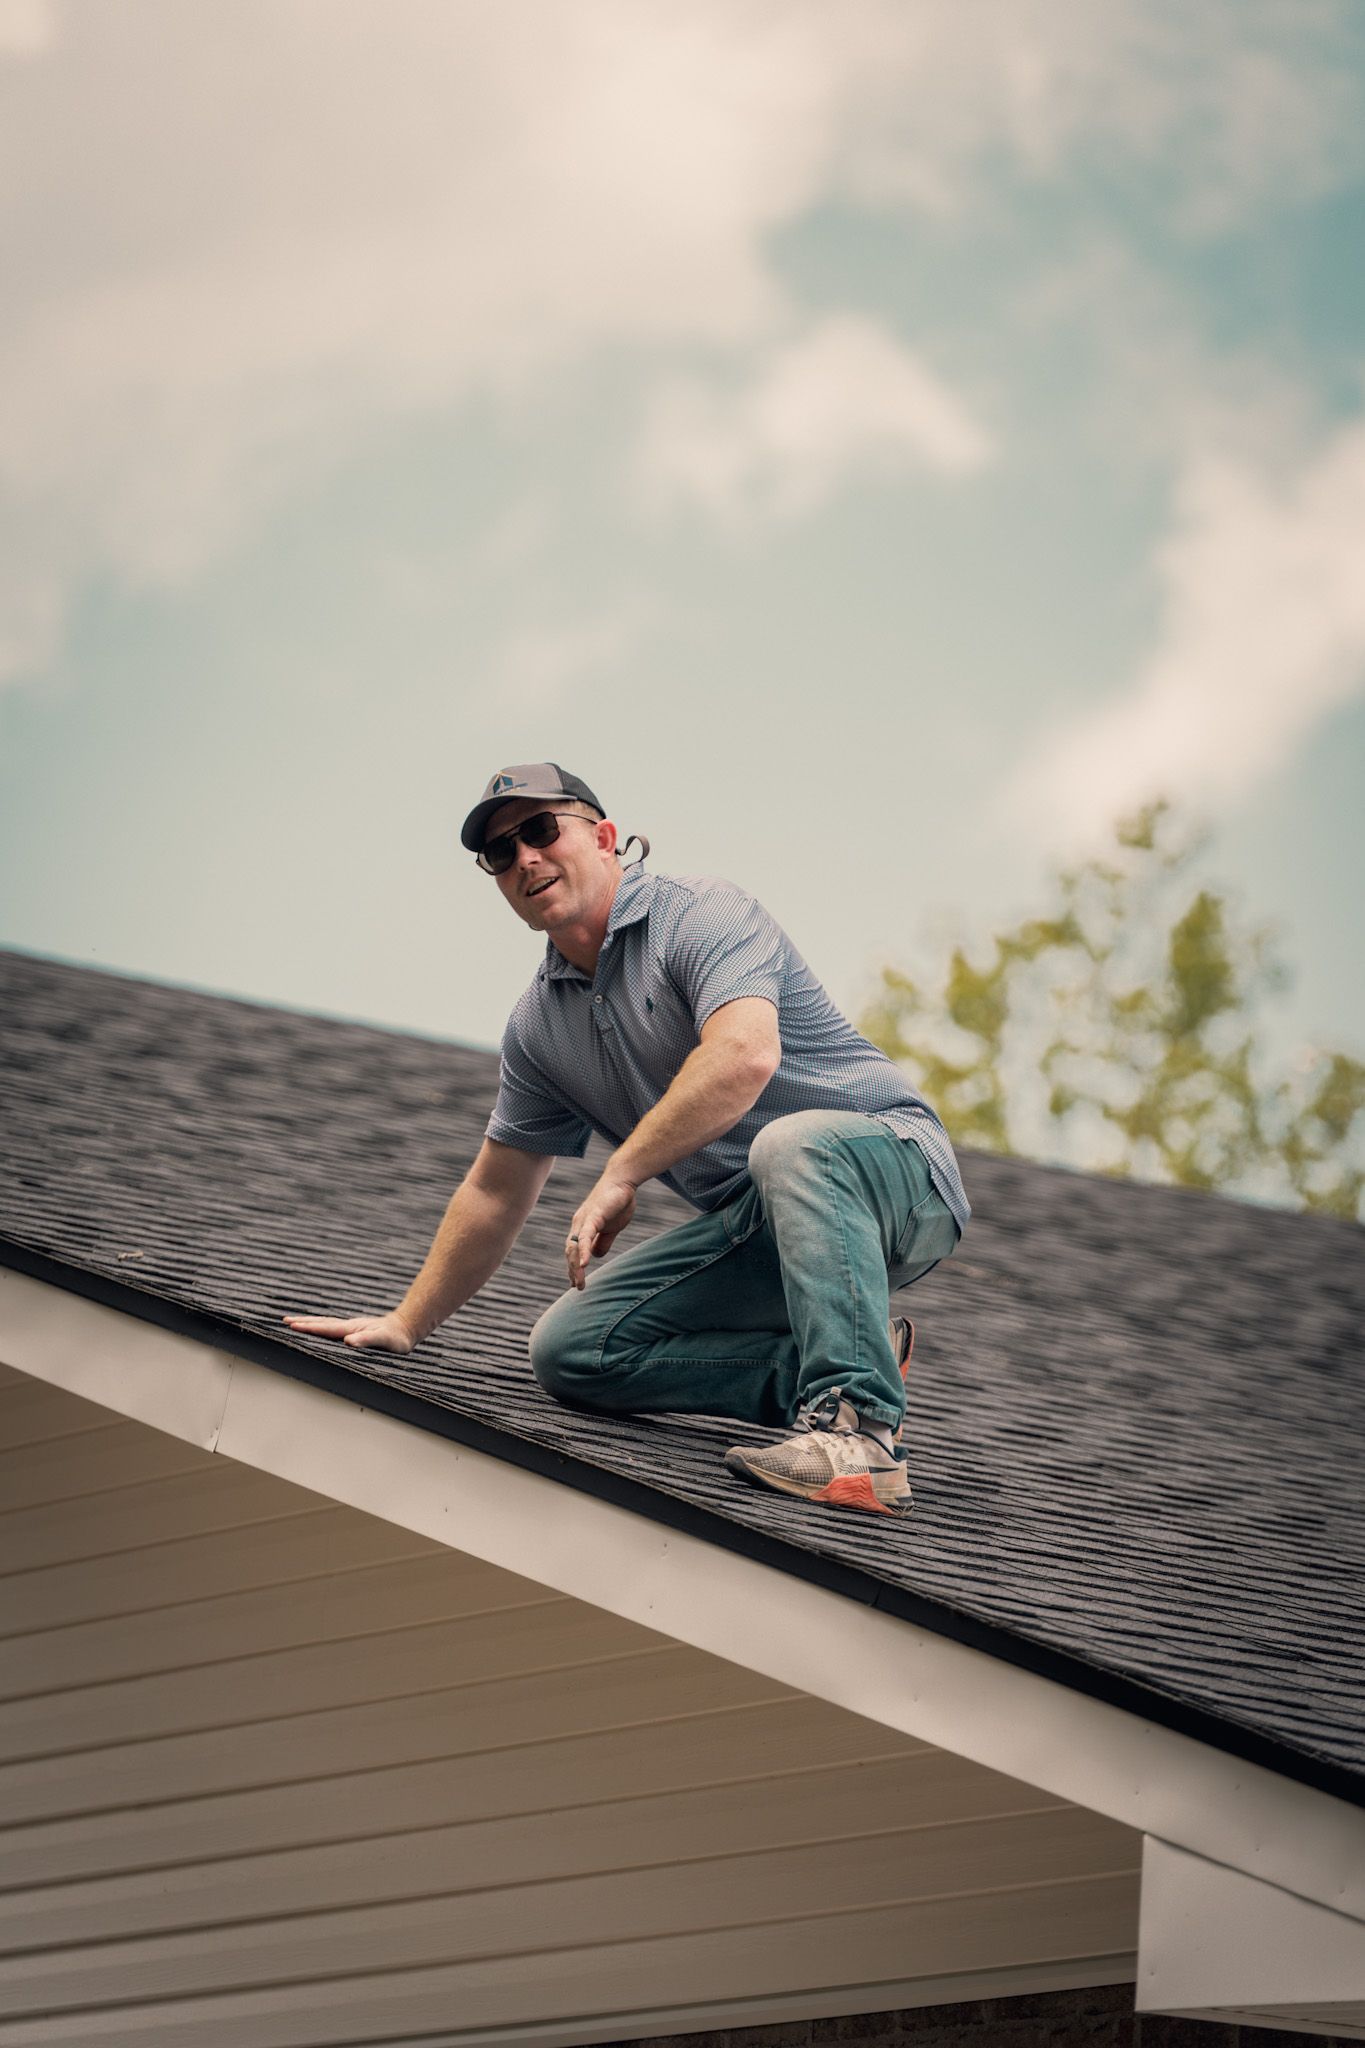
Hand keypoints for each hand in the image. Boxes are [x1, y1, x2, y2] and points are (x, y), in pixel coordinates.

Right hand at [281, 1309, 417, 1353]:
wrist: (407, 1327)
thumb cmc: (397, 1338)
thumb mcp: (384, 1340)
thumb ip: (367, 1340)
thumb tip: (348, 1342)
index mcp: (352, 1329)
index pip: (326, 1328)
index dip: (309, 1328)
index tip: (291, 1325)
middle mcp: (349, 1326)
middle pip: (322, 1323)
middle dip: (303, 1322)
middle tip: (284, 1321)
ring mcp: (352, 1327)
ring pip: (326, 1323)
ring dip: (310, 1322)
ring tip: (294, 1322)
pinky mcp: (355, 1330)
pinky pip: (333, 1327)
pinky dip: (321, 1326)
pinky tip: (319, 1328)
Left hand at [566, 1173, 636, 1288]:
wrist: (622, 1180)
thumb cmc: (617, 1201)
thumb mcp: (611, 1227)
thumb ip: (603, 1241)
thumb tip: (597, 1256)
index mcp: (582, 1227)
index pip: (573, 1251)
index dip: (573, 1267)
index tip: (575, 1283)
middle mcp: (579, 1224)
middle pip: (570, 1252)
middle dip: (573, 1271)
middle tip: (578, 1287)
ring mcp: (584, 1219)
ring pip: (575, 1246)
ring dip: (576, 1266)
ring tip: (579, 1282)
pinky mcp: (594, 1215)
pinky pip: (586, 1235)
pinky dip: (583, 1250)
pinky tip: (584, 1264)